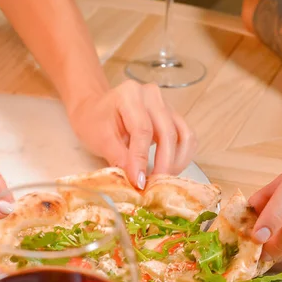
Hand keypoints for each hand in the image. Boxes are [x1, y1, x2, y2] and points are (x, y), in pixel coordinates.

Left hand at [68, 81, 196, 187]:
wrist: (96, 110)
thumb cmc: (94, 122)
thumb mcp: (100, 139)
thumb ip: (119, 158)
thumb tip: (137, 180)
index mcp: (130, 94)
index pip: (142, 130)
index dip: (142, 159)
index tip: (140, 182)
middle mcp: (152, 95)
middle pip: (168, 132)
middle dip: (163, 164)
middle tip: (154, 186)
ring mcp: (166, 105)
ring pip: (184, 135)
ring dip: (176, 162)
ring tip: (162, 180)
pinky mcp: (173, 117)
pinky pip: (187, 138)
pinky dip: (182, 157)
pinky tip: (170, 170)